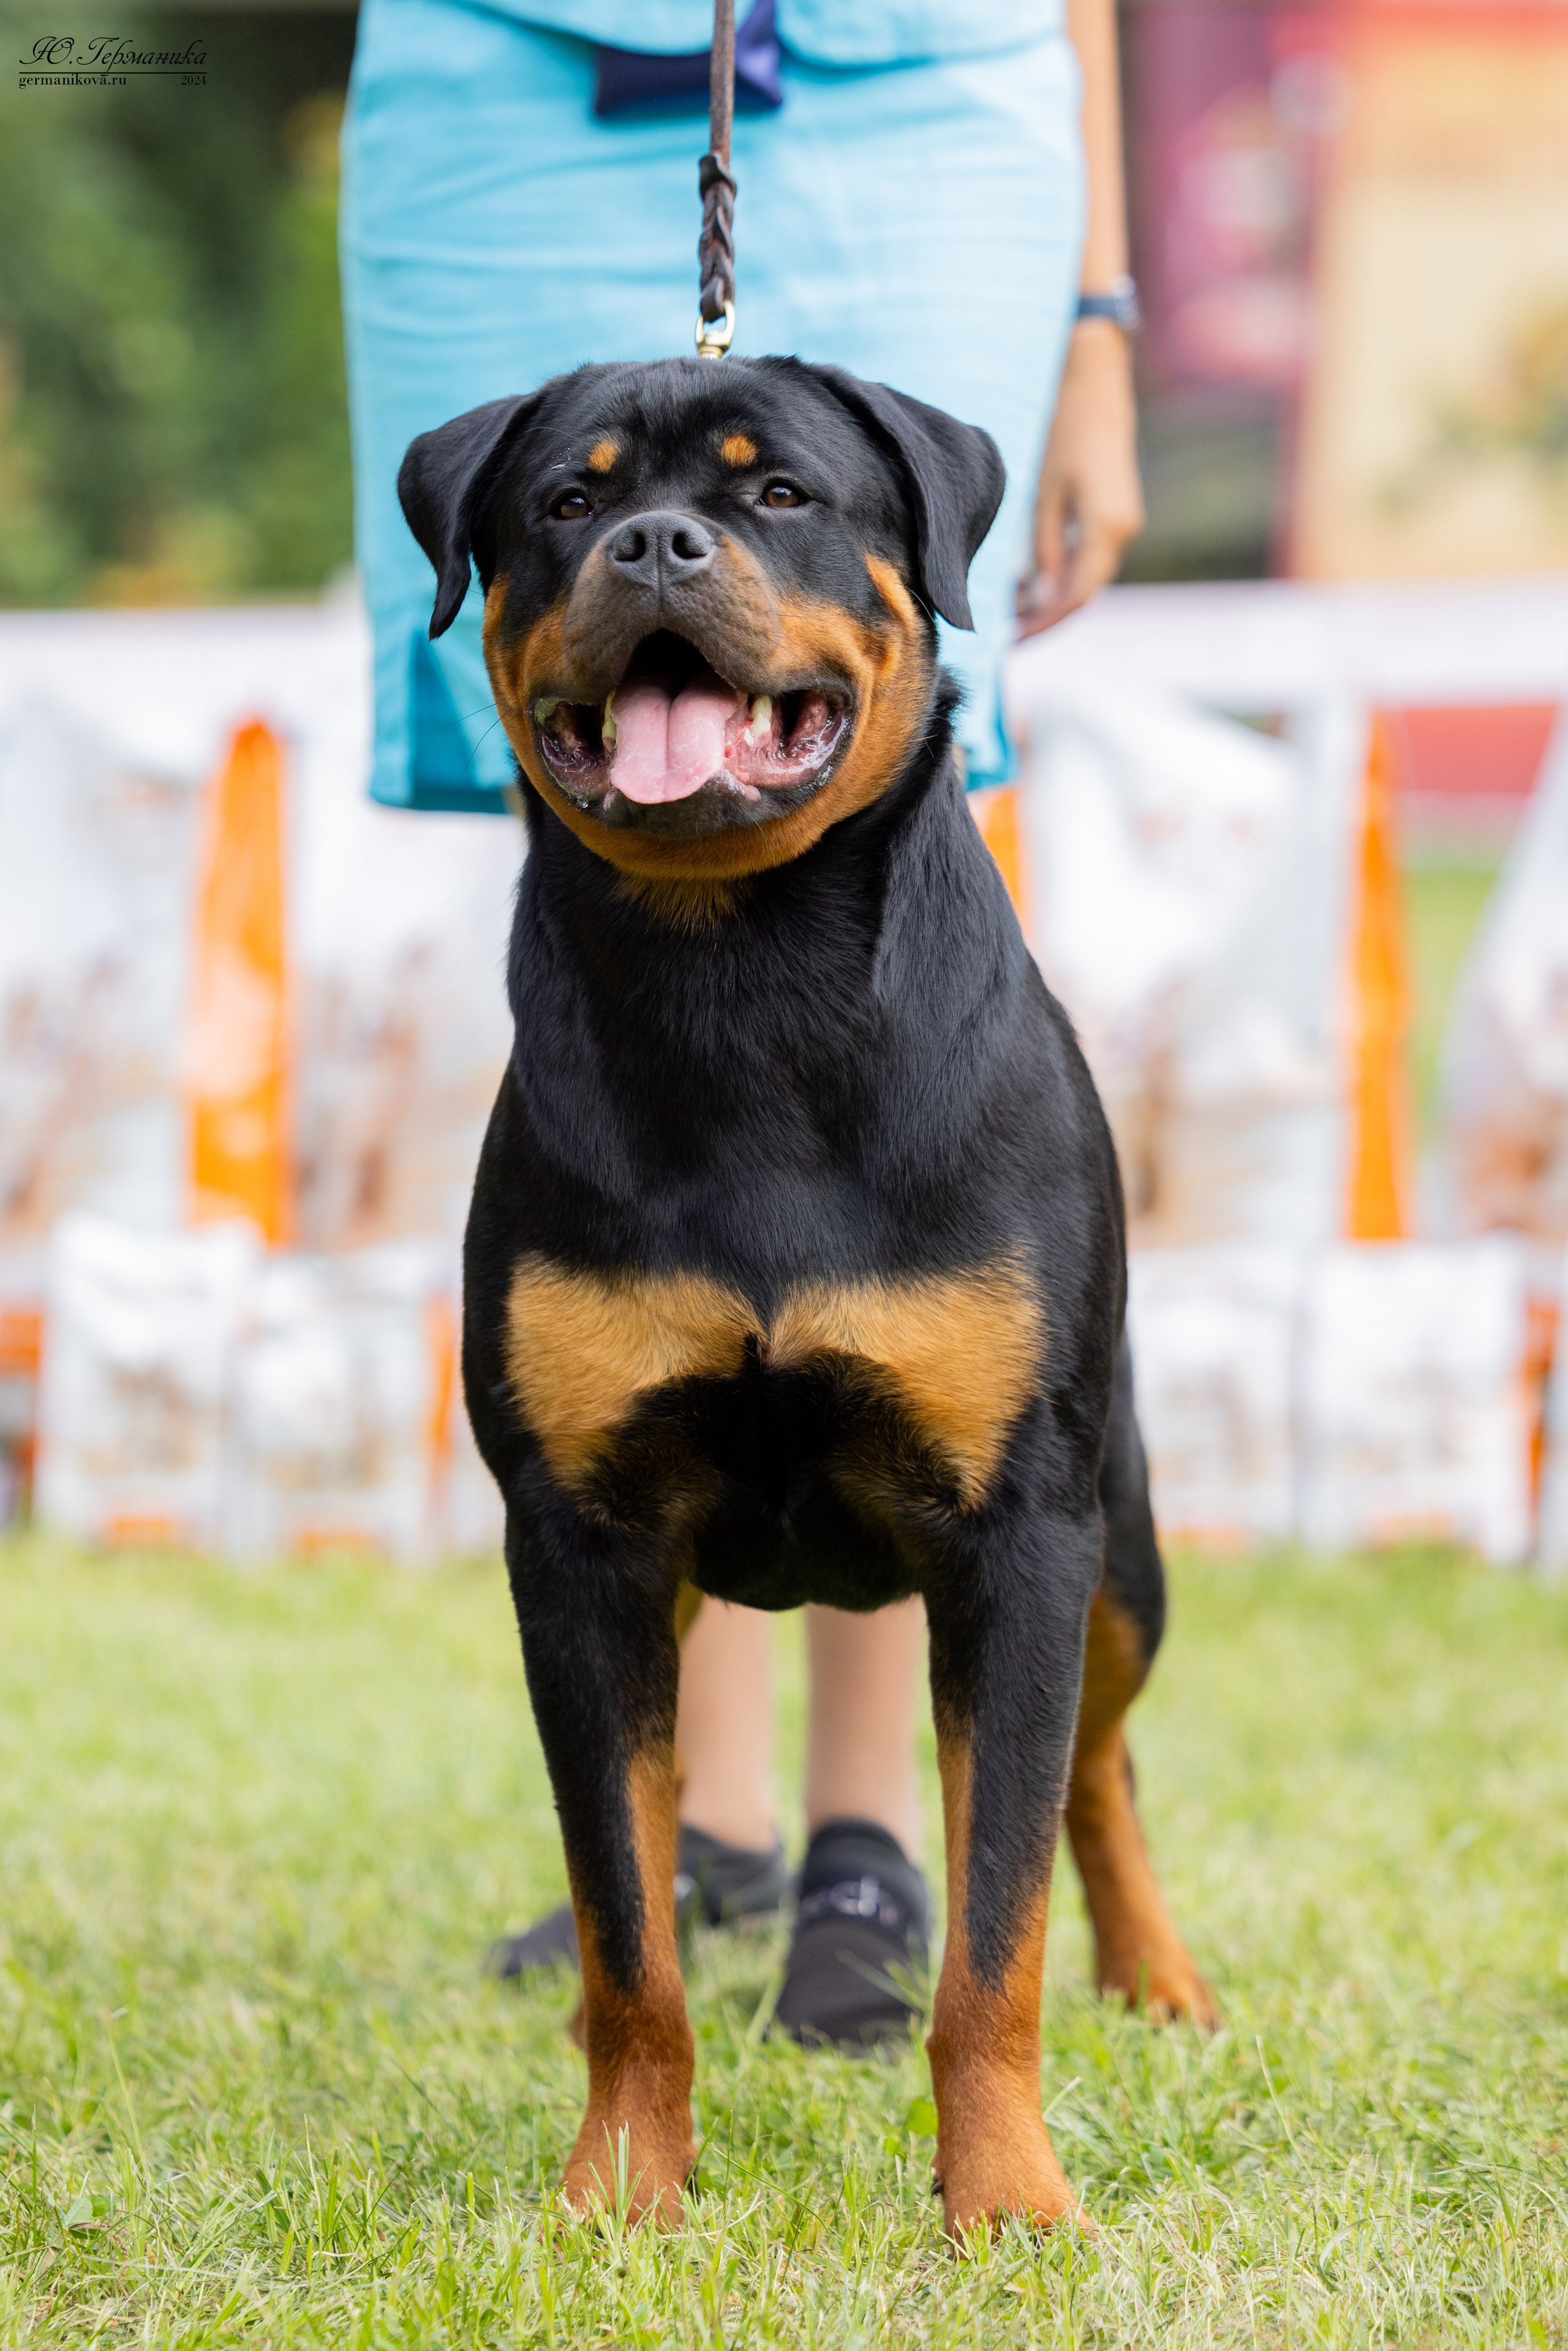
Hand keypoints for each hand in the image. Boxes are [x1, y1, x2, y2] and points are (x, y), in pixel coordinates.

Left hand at [1016, 318, 1143, 635]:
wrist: (1095, 381)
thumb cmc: (1063, 428)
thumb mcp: (1042, 492)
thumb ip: (1043, 548)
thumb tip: (1037, 595)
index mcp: (1106, 529)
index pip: (1076, 597)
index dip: (1044, 625)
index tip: (1013, 642)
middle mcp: (1123, 531)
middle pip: (1085, 594)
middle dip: (1048, 619)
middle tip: (1010, 637)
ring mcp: (1124, 523)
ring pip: (1089, 578)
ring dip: (1055, 600)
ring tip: (1015, 613)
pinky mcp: (1118, 514)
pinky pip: (1091, 558)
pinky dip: (1065, 576)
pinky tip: (1035, 584)